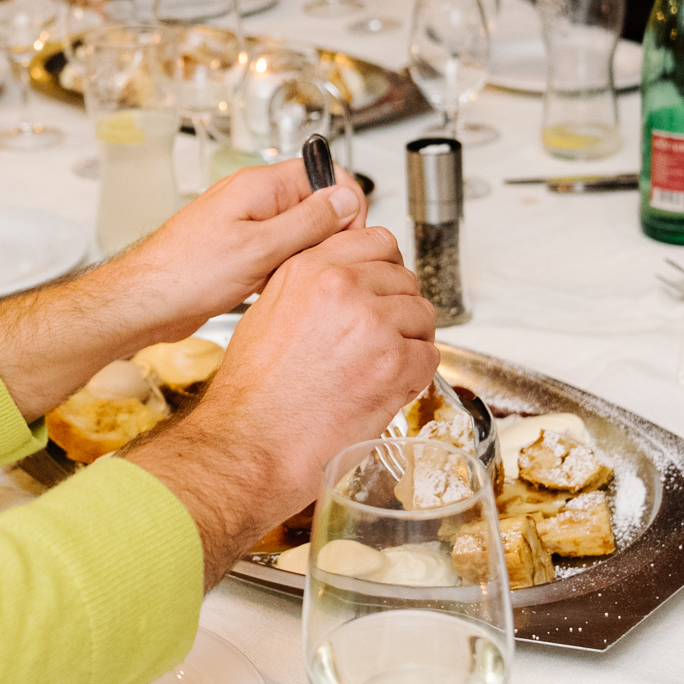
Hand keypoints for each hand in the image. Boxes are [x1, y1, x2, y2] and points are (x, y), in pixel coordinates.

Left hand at [107, 158, 366, 340]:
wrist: (145, 302)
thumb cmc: (186, 274)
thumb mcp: (260, 248)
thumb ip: (308, 222)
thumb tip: (347, 200)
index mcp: (259, 186)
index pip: (323, 173)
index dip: (345, 203)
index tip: (349, 235)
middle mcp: (252, 199)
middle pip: (313, 203)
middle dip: (327, 233)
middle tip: (324, 263)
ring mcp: (244, 223)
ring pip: (296, 230)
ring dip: (304, 254)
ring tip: (295, 277)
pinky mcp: (237, 248)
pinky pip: (277, 250)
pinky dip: (284, 267)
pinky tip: (275, 287)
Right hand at [128, 225, 436, 573]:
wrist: (253, 443)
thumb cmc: (252, 392)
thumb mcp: (268, 312)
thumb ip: (311, 284)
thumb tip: (348, 279)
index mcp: (310, 269)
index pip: (377, 241)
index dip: (385, 268)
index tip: (383, 288)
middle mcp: (343, 287)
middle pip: (404, 278)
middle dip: (398, 307)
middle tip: (381, 339)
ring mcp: (374, 324)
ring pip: (422, 315)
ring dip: (410, 340)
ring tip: (381, 366)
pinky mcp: (395, 364)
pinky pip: (430, 355)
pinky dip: (417, 373)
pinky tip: (388, 386)